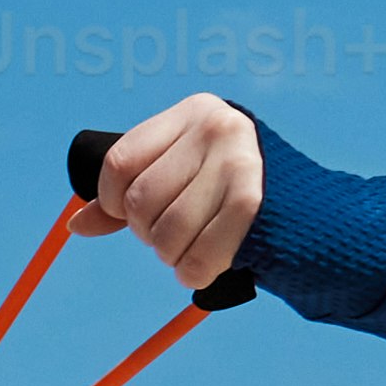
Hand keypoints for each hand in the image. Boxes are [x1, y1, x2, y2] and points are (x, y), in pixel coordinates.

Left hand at [80, 92, 262, 292]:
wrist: (309, 209)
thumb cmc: (228, 190)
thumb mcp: (180, 175)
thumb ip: (128, 195)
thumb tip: (75, 225)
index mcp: (193, 112)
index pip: (118, 164)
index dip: (113, 201)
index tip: (131, 212)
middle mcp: (216, 128)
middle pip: (140, 202)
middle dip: (148, 231)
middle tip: (176, 230)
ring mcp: (238, 162)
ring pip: (165, 234)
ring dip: (171, 255)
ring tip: (193, 244)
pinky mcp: (252, 203)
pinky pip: (195, 260)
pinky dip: (193, 273)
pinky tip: (210, 261)